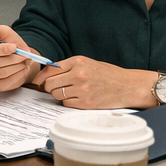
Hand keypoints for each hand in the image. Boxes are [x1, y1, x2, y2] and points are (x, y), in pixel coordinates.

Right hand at [0, 22, 37, 91]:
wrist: (19, 56)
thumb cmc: (10, 44)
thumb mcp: (4, 32)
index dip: (1, 49)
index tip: (13, 47)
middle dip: (12, 58)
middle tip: (23, 55)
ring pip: (2, 72)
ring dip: (16, 66)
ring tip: (23, 61)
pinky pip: (6, 82)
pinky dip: (17, 75)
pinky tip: (21, 69)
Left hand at [34, 56, 155, 108]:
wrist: (128, 86)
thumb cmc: (108, 74)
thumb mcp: (87, 63)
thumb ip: (68, 67)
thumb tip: (47, 74)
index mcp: (78, 62)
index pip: (50, 69)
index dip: (41, 76)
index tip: (37, 81)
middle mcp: (78, 75)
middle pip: (50, 83)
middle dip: (49, 86)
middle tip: (55, 87)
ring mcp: (82, 90)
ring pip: (56, 95)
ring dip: (59, 95)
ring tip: (70, 92)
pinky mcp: (86, 103)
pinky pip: (66, 104)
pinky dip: (68, 102)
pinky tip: (77, 98)